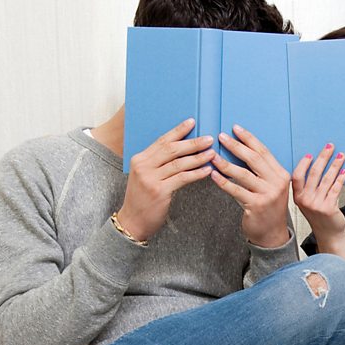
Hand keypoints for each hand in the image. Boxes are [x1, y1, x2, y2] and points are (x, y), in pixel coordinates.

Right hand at [116, 118, 216, 241]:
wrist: (132, 221)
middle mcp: (143, 166)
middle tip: (209, 139)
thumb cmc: (142, 199)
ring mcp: (150, 178)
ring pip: (179, 163)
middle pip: (172, 149)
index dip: (178, 131)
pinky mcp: (159, 191)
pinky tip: (207, 170)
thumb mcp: (145, 176)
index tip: (192, 122)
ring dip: (198, 157)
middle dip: (192, 143)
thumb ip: (157, 163)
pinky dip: (196, 173)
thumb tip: (180, 150)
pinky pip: (182, 178)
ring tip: (212, 153)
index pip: (162, 141)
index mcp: (140, 159)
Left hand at [212, 124, 291, 247]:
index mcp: (281, 174)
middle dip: (236, 146)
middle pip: (253, 159)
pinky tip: (213, 174)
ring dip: (225, 163)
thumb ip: (262, 171)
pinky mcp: (256, 206)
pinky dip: (223, 181)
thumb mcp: (272, 186)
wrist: (272, 233)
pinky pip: (235, 190)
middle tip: (221, 137)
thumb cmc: (268, 208)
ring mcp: (267, 194)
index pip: (263, 151)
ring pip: (243, 174)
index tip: (235, 128)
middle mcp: (277, 183)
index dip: (248, 138)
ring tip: (212, 155)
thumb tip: (241, 150)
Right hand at [292, 143, 344, 242]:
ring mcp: (316, 204)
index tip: (311, 154)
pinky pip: (335, 188)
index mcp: (297, 197)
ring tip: (341, 156)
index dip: (303, 164)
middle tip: (330, 147)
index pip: (297, 176)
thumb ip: (308, 188)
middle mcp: (305, 200)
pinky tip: (344, 172)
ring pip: (327, 179)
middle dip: (323, 157)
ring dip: (335, 165)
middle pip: (314, 173)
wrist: (328, 234)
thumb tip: (317, 164)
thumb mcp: (308, 203)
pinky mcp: (328, 207)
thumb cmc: (319, 217)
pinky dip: (341, 178)